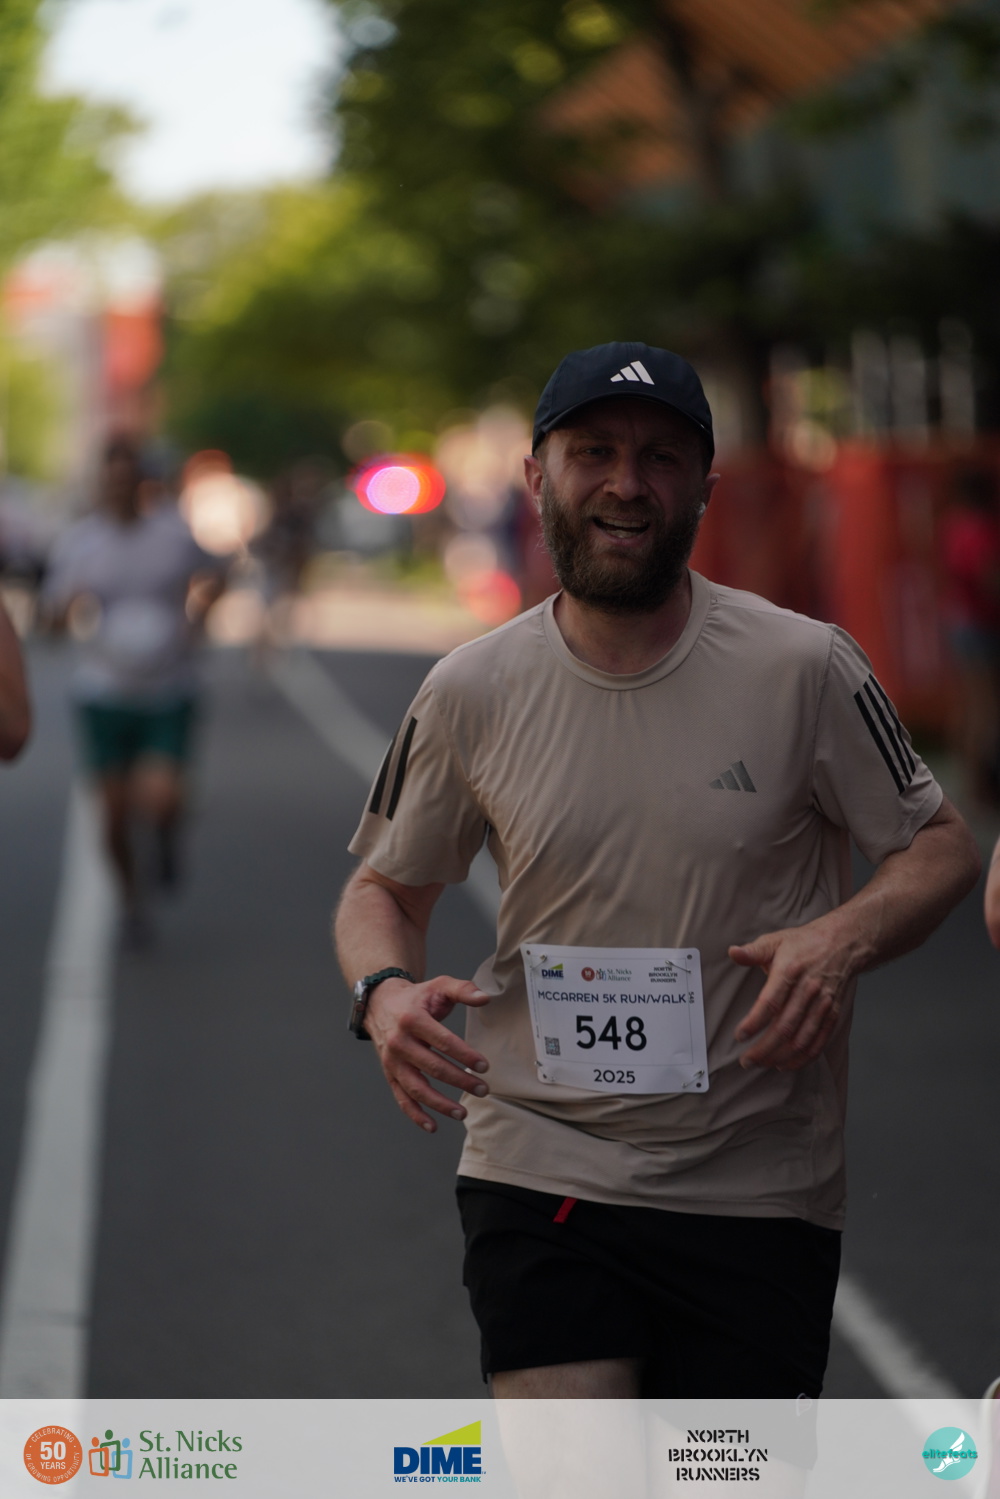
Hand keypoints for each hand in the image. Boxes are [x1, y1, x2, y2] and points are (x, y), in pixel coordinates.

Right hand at [364, 975, 491, 1131]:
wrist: (380, 1003)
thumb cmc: (416, 997)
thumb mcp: (438, 985)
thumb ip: (463, 989)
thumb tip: (486, 998)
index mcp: (412, 1019)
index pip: (442, 1041)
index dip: (465, 1054)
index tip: (484, 1066)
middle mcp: (399, 1042)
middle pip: (432, 1067)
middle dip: (460, 1080)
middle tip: (483, 1089)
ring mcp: (392, 1061)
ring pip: (416, 1088)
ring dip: (440, 1104)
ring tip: (463, 1112)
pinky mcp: (389, 1074)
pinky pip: (401, 1098)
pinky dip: (415, 1115)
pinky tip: (433, 1126)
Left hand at [729, 918, 859, 1070]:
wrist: (843, 943)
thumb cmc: (805, 943)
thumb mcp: (775, 941)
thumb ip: (753, 951)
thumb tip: (733, 952)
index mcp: (790, 971)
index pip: (770, 1003)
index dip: (754, 1022)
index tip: (739, 1035)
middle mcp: (808, 990)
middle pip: (785, 1027)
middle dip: (764, 1048)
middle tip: (747, 1060)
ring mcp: (823, 1004)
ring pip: (802, 1039)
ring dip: (781, 1056)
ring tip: (762, 1064)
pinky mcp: (833, 1013)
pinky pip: (819, 1041)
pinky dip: (803, 1057)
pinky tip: (787, 1064)